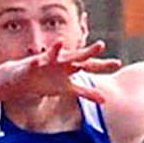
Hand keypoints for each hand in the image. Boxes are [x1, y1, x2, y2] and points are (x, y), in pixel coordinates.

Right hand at [7, 41, 122, 102]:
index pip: (90, 65)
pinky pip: (35, 63)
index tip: (117, 63)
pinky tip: (36, 62)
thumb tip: (105, 100)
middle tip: (101, 45)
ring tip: (60, 43)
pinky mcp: (33, 65)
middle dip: (88, 52)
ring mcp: (48, 62)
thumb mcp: (69, 89)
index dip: (102, 65)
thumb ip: (86, 92)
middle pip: (77, 57)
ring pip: (55, 55)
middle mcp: (62, 61)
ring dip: (58, 49)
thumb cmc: (48, 82)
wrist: (25, 79)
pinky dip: (35, 62)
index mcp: (71, 67)